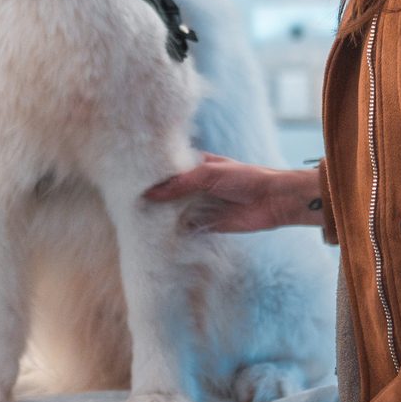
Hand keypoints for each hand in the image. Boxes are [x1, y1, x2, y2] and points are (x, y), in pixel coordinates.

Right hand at [142, 154, 322, 232]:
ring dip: (161, 216)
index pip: (169, 170)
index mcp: (197, 166)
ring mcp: (202, 205)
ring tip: (134, 220)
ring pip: (175, 211)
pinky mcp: (208, 224)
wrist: (273, 201)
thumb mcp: (209, 174)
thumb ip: (180, 184)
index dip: (152, 175)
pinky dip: (173, 231)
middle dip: (154, 197)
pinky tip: (155, 235)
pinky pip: (186, 228)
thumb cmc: (245, 178)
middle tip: (127, 203)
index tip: (130, 179)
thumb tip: (150, 194)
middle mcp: (197, 186)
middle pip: (170, 192)